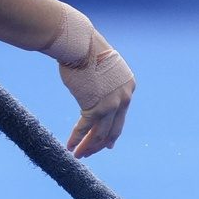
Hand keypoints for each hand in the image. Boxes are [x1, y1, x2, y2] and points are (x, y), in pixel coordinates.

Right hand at [58, 24, 134, 158]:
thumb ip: (106, 86)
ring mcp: (110, 104)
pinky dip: (76, 138)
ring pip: (100, 133)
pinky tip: (69, 146)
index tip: (106, 144)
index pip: (120, 116)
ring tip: (78, 154)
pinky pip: (84, 128)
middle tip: (90, 153)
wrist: (80, 44)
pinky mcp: (94, 107)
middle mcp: (124, 98)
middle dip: (100, 144)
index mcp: (129, 88)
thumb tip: (97, 97)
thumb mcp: (105, 70)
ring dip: (88, 146)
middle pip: (113, 129)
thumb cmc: (87, 52)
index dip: (111, 132)